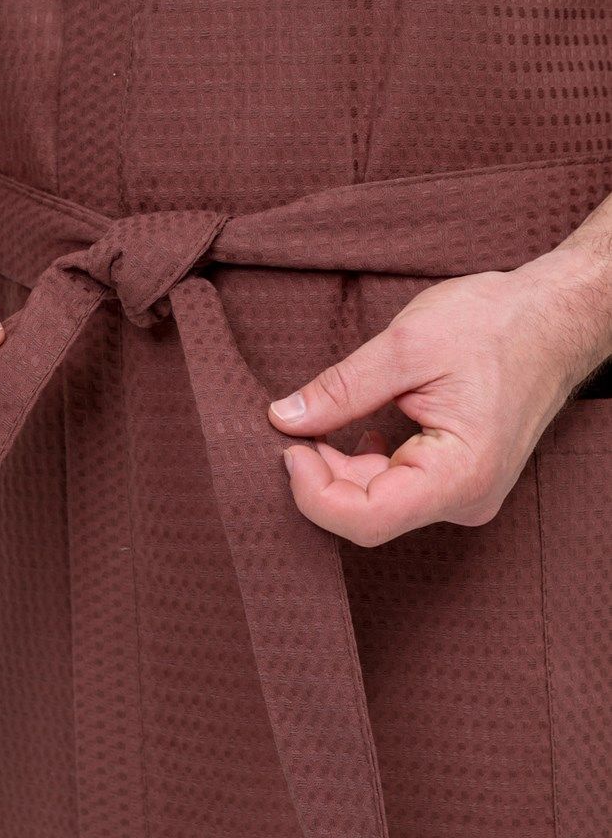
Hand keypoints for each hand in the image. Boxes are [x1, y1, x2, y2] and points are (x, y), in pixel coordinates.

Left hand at [268, 235, 611, 547]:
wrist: (553, 318)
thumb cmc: (495, 324)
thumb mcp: (407, 345)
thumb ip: (343, 389)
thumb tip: (285, 418)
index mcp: (460, 474)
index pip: (367, 519)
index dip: (314, 493)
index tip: (288, 446)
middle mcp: (466, 499)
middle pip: (368, 514)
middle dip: (321, 475)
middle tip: (295, 425)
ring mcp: (464, 493)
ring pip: (378, 503)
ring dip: (339, 469)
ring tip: (321, 422)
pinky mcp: (457, 480)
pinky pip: (397, 489)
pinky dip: (364, 464)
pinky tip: (357, 431)